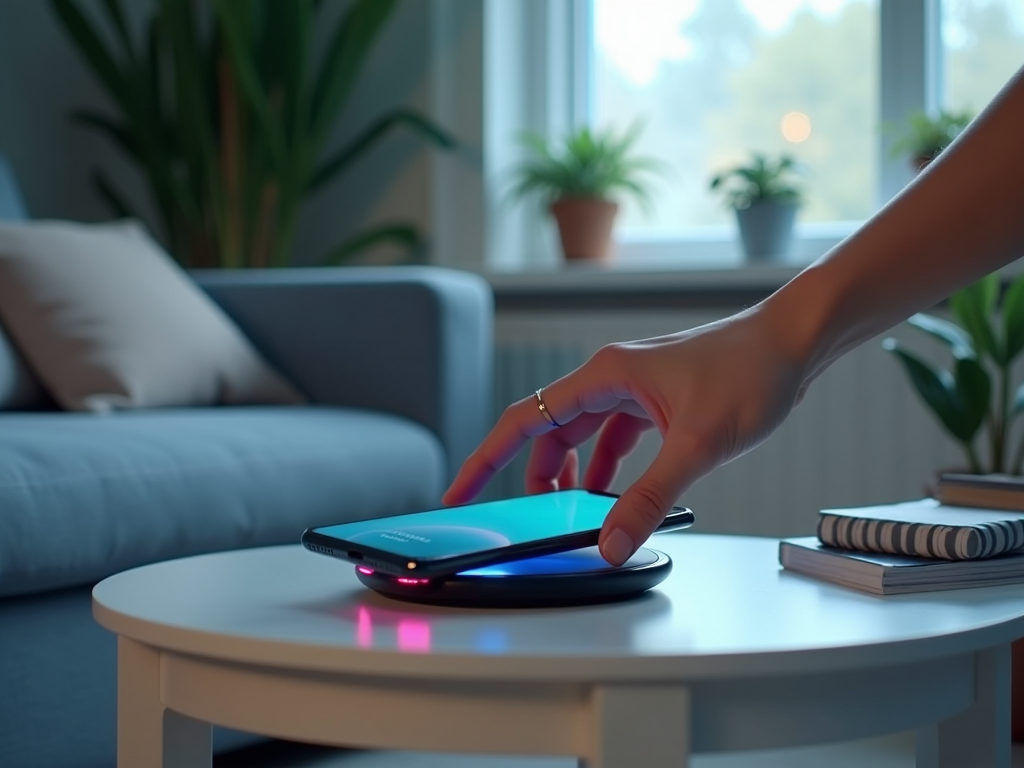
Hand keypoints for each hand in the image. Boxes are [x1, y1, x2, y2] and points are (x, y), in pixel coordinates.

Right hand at [442, 306, 810, 564]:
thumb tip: (609, 542)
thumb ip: (649, 498)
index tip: (460, 491)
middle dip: (535, 478)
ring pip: (582, 438)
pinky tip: (615, 495)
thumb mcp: (697, 446)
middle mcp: (610, 378)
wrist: (794, 342)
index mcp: (604, 376)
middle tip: (526, 521)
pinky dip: (608, 470)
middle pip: (549, 434)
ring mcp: (633, 389)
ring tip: (572, 514)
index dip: (486, 458)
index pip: (525, 420)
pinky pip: (614, 440)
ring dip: (574, 477)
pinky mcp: (655, 401)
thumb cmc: (751, 371)